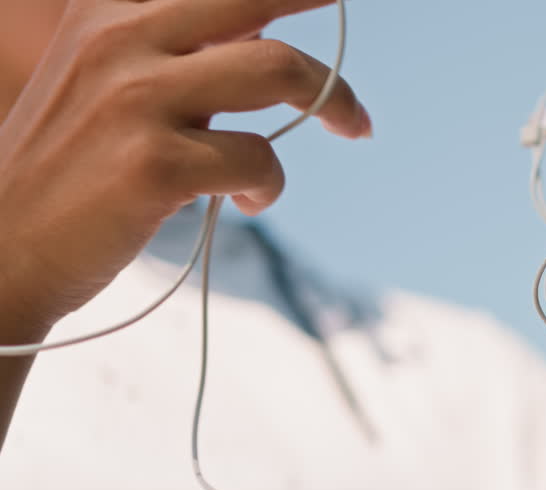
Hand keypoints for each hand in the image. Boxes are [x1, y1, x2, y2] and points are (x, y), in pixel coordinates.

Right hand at [0, 0, 370, 333]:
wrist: (3, 253)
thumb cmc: (71, 171)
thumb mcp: (108, 84)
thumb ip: (177, 52)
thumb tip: (266, 30)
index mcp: (108, 11)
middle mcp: (120, 38)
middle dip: (321, 2)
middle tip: (353, 24)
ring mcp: (136, 99)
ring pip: (280, 70)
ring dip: (334, 102)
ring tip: (350, 127)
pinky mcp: (156, 164)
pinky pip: (260, 160)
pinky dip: (268, 186)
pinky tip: (244, 202)